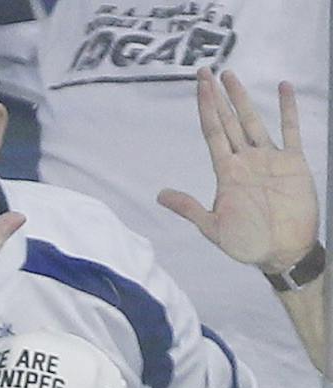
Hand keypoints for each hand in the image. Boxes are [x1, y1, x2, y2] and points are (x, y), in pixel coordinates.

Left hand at [158, 70, 320, 273]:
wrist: (282, 251)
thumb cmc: (247, 244)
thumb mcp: (213, 227)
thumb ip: (189, 208)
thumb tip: (160, 195)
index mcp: (226, 173)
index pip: (213, 133)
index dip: (205, 109)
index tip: (198, 87)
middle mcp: (245, 161)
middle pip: (229, 121)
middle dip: (217, 98)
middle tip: (207, 71)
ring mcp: (268, 159)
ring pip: (254, 121)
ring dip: (243, 99)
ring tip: (231, 76)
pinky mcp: (292, 162)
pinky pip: (290, 130)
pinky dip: (288, 110)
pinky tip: (283, 88)